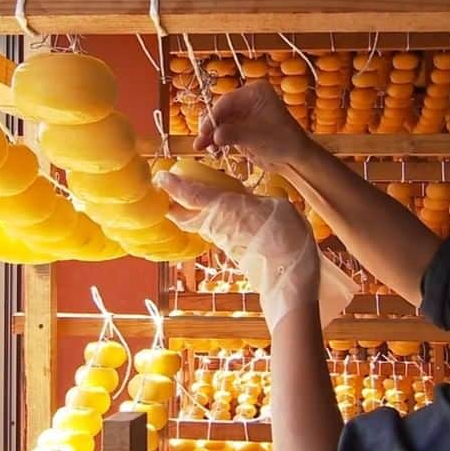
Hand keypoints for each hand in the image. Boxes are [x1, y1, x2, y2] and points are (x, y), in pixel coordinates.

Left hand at [155, 170, 320, 330]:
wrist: (288, 274)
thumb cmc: (285, 235)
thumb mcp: (274, 205)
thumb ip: (257, 200)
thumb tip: (251, 200)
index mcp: (225, 207)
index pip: (190, 195)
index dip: (173, 185)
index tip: (161, 176)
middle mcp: (217, 225)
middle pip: (183, 216)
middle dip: (172, 205)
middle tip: (167, 193)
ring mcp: (222, 241)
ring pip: (199, 226)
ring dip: (192, 215)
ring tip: (196, 202)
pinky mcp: (231, 252)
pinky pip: (216, 234)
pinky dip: (213, 224)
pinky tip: (225, 218)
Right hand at [193, 81, 311, 169]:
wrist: (294, 159)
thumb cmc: (283, 141)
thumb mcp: (256, 136)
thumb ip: (234, 134)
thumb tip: (214, 136)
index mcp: (255, 93)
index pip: (227, 101)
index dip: (213, 117)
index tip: (205, 132)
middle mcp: (247, 101)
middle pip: (220, 111)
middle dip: (210, 127)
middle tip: (201, 142)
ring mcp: (243, 115)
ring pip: (219, 123)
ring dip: (210, 136)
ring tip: (205, 149)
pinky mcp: (240, 129)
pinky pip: (222, 132)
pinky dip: (216, 141)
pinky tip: (213, 150)